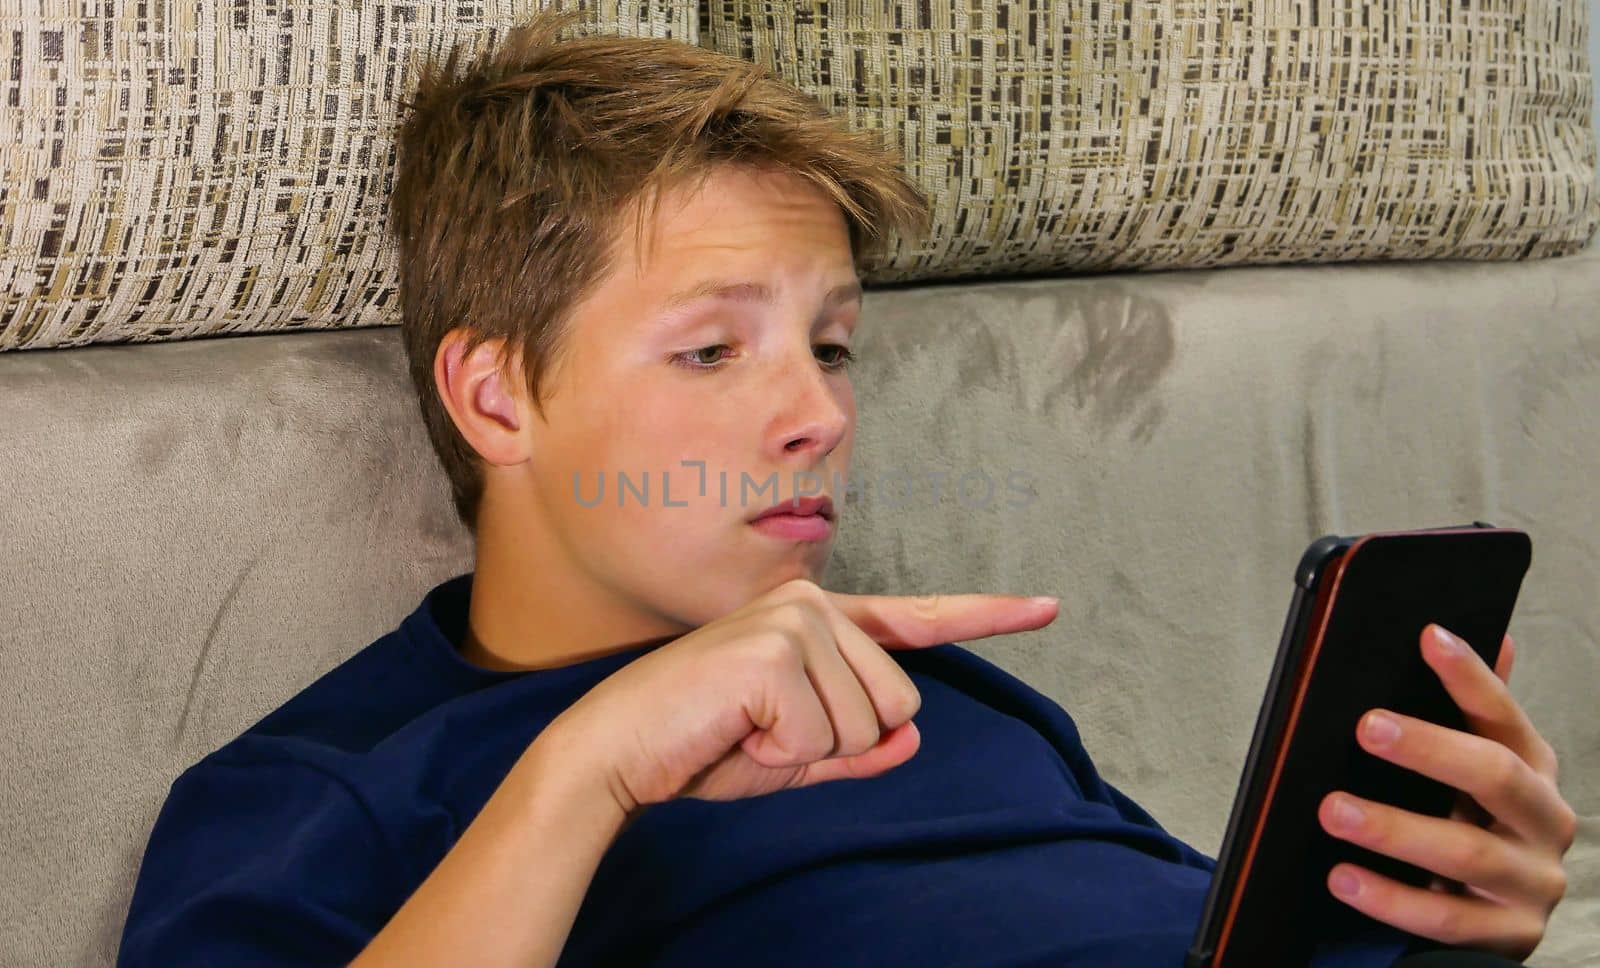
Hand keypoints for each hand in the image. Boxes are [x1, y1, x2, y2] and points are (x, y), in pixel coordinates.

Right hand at [543, 578, 1059, 813]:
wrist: (620, 752)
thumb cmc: (702, 747)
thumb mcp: (794, 755)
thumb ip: (856, 749)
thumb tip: (912, 741)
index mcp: (818, 621)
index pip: (915, 620)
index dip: (987, 615)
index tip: (1047, 607)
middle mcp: (812, 601)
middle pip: (898, 703)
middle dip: (840, 742)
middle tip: (764, 732)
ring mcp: (794, 618)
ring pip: (868, 723)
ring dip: (809, 750)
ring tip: (745, 728)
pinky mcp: (776, 648)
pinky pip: (826, 738)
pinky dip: (782, 755)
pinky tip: (735, 729)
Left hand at [1317, 623, 1577, 959]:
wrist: (1491, 917)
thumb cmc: (1469, 821)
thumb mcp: (1471, 766)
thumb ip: (1470, 709)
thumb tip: (1471, 632)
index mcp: (1533, 768)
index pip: (1504, 715)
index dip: (1471, 676)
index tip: (1429, 636)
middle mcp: (1545, 820)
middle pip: (1496, 777)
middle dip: (1430, 749)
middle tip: (1365, 726)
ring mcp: (1533, 882)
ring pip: (1467, 852)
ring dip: (1395, 828)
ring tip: (1332, 809)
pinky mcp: (1510, 935)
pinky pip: (1447, 919)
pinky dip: (1390, 900)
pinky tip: (1342, 878)